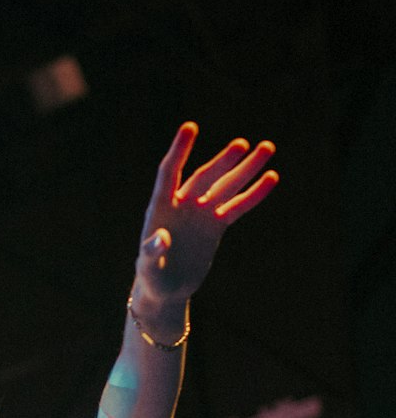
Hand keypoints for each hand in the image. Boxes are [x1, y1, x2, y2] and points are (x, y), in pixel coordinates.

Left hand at [135, 122, 278, 306]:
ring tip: (267, 149)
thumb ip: (151, 252)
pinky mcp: (215, 226)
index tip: (190, 127)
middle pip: (205, 177)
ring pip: (225, 186)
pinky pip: (237, 207)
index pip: (169, 172)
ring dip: (245, 169)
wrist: (166, 290)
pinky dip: (253, 194)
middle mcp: (183, 205)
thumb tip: (162, 237)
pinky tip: (270, 179)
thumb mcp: (147, 268)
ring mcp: (201, 213)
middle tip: (243, 145)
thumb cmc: (151, 278)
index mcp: (161, 208)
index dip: (180, 151)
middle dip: (224, 162)